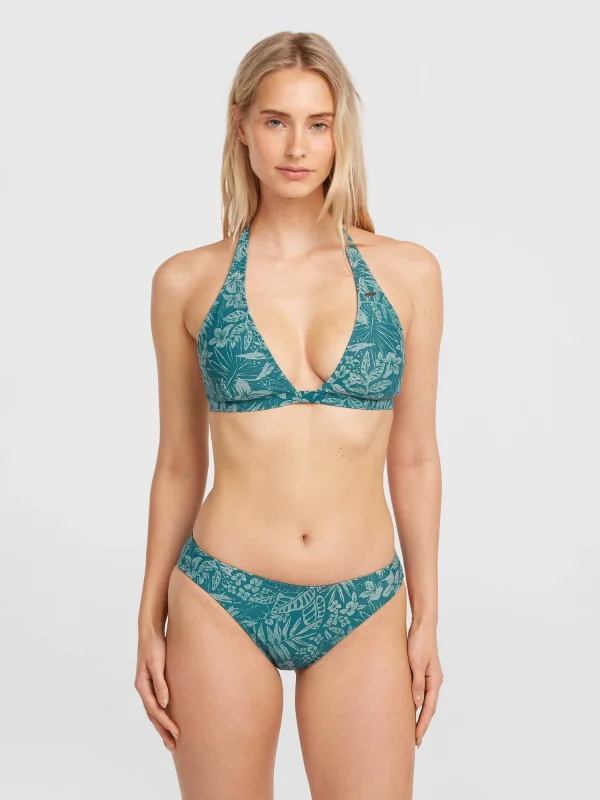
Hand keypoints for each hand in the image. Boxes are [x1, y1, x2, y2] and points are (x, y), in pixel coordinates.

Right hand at [134, 628, 179, 750]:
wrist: (150, 630)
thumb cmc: (154, 645)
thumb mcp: (157, 664)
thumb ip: (160, 683)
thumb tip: (164, 704)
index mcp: (142, 685)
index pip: (155, 710)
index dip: (166, 723)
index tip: (177, 733)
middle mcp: (143, 688)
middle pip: (152, 715)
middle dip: (162, 731)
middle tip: (173, 746)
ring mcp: (146, 685)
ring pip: (153, 711)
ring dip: (161, 725)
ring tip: (170, 739)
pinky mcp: (152, 681)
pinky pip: (156, 702)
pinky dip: (161, 714)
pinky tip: (167, 718)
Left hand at [407, 621, 442, 747]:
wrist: (423, 625)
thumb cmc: (419, 642)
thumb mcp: (416, 663)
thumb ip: (417, 684)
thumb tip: (416, 705)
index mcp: (435, 681)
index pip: (429, 709)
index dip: (422, 725)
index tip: (416, 739)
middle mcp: (434, 681)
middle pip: (429, 708)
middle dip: (422, 725)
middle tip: (415, 742)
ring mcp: (430, 676)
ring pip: (425, 701)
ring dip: (419, 715)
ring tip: (412, 730)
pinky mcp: (423, 671)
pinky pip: (421, 692)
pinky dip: (417, 703)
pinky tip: (410, 707)